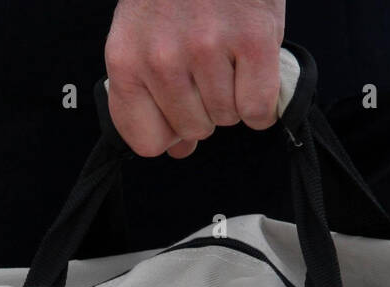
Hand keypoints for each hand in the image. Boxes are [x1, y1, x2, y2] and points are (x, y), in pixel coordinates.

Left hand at [105, 0, 285, 158]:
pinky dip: (264, 99)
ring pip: (228, 119)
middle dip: (205, 107)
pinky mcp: (251, 41)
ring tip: (229, 56)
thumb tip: (178, 150)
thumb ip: (151, 94)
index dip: (169, 131)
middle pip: (193, 131)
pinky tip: (254, 68)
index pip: (145, 140)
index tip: (178, 110)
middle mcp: (162, 58)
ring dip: (235, 97)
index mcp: (126, 59)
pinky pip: (259, 110)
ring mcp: (207, 49)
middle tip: (209, 66)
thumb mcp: (145, 34)